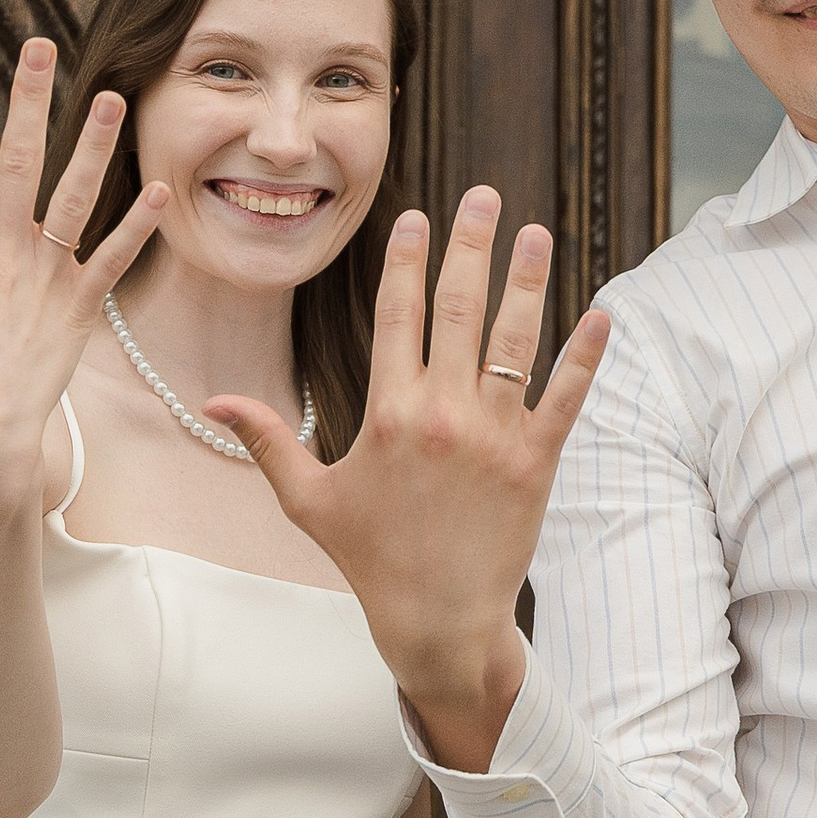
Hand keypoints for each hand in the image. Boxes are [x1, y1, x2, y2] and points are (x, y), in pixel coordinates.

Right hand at [0, 41, 164, 516]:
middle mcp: (3, 253)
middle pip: (18, 162)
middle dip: (29, 101)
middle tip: (40, 47)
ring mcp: (45, 279)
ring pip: (76, 199)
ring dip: (96, 146)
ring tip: (113, 97)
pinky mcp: (79, 310)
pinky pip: (114, 260)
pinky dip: (139, 227)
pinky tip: (160, 190)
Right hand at [209, 190, 609, 769]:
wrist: (438, 622)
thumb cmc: (370, 560)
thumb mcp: (309, 500)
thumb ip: (267, 442)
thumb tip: (214, 401)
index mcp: (388, 414)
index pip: (398, 315)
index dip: (406, 260)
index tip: (416, 217)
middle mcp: (442, 415)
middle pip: (459, 308)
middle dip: (470, 244)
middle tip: (483, 196)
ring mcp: (494, 437)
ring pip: (516, 340)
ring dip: (530, 280)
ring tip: (537, 234)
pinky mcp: (536, 463)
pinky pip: (565, 397)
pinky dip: (585, 355)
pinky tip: (602, 314)